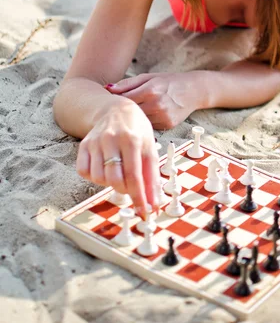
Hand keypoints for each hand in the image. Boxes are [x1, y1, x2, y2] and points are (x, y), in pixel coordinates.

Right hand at [76, 101, 160, 216]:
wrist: (116, 110)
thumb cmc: (136, 130)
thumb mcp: (149, 147)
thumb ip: (152, 176)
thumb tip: (153, 203)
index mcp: (131, 139)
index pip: (134, 176)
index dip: (139, 197)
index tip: (143, 212)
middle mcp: (111, 140)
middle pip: (114, 179)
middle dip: (124, 190)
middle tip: (130, 186)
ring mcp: (95, 142)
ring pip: (98, 178)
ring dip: (109, 183)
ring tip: (118, 172)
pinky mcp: (83, 145)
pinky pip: (84, 172)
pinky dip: (94, 177)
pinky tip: (104, 169)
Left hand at [105, 72, 202, 128]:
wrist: (193, 90)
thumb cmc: (169, 82)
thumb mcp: (148, 77)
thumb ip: (127, 84)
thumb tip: (108, 88)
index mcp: (150, 90)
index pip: (124, 99)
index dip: (115, 100)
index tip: (109, 100)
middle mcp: (157, 105)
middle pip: (130, 112)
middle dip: (122, 111)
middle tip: (116, 109)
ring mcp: (163, 117)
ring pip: (138, 122)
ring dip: (133, 118)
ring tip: (131, 112)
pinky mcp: (167, 126)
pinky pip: (148, 126)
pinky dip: (144, 122)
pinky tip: (145, 117)